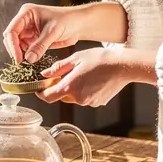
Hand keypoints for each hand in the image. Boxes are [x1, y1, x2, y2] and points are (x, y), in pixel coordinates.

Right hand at [3, 1, 127, 63]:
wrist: (79, 24)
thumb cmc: (68, 20)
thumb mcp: (53, 32)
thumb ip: (40, 46)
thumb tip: (28, 59)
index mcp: (26, 13)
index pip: (12, 30)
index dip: (12, 45)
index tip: (18, 58)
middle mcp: (25, 21)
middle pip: (11, 38)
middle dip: (15, 50)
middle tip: (21, 62)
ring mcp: (29, 30)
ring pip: (17, 45)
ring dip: (20, 53)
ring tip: (27, 62)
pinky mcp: (34, 39)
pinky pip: (26, 49)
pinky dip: (27, 56)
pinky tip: (32, 60)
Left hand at [37, 46, 156, 106]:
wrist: (123, 66)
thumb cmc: (101, 59)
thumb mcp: (76, 59)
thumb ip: (58, 68)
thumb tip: (45, 75)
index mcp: (70, 87)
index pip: (48, 97)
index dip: (41, 94)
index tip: (39, 89)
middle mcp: (79, 98)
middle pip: (62, 96)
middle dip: (61, 87)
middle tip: (67, 74)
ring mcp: (89, 102)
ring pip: (74, 97)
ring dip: (74, 89)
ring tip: (84, 74)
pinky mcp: (98, 103)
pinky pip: (86, 98)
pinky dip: (85, 91)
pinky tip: (93, 79)